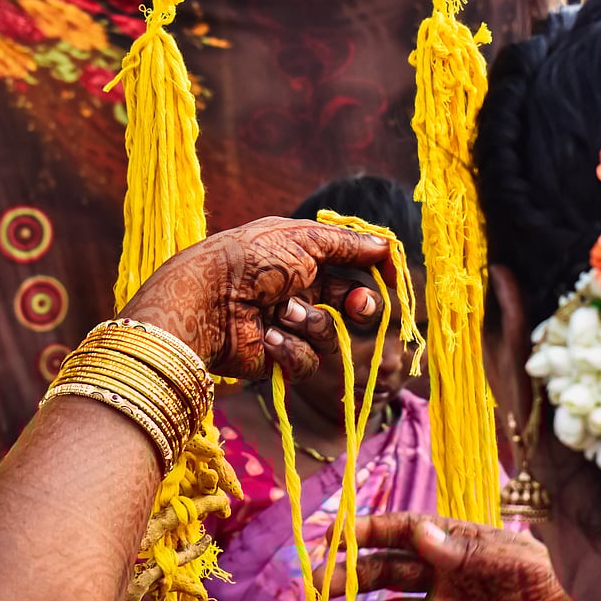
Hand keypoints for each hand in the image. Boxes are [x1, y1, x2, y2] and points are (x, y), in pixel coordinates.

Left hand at [120, 217, 391, 378]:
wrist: (207, 300)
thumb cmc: (251, 260)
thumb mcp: (303, 239)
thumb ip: (348, 243)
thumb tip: (385, 245)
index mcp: (304, 262)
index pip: (354, 272)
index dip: (375, 277)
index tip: (393, 278)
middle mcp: (301, 294)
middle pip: (354, 309)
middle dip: (360, 307)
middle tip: (357, 306)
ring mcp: (291, 328)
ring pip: (333, 337)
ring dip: (313, 322)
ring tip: (283, 312)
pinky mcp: (279, 360)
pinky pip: (308, 362)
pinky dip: (292, 348)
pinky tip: (269, 336)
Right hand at [319, 513, 576, 600]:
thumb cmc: (558, 583)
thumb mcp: (514, 562)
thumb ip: (465, 551)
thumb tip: (420, 533)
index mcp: (459, 544)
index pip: (402, 532)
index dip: (364, 531)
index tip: (327, 536)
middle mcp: (447, 577)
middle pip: (386, 574)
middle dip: (347, 579)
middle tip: (311, 589)